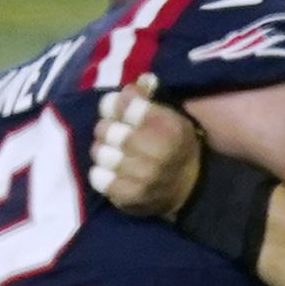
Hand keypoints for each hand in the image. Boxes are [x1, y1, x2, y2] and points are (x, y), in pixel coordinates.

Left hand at [88, 76, 201, 216]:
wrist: (187, 187)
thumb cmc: (175, 146)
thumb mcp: (170, 117)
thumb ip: (147, 100)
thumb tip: (128, 89)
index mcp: (170, 127)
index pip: (129, 107)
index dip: (115, 105)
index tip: (113, 106)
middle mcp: (158, 152)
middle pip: (108, 131)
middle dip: (105, 128)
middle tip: (109, 131)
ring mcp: (142, 176)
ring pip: (100, 153)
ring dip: (101, 150)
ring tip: (110, 151)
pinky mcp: (128, 196)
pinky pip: (97, 177)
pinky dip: (100, 172)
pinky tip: (110, 170)